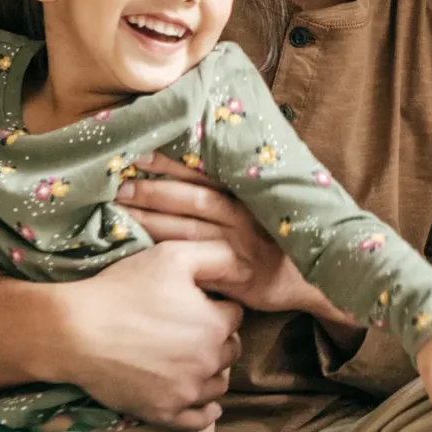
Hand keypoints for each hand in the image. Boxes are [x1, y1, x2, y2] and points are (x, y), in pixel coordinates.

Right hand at [0, 240, 244, 425]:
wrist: (75, 332)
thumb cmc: (123, 290)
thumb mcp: (172, 257)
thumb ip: (219, 257)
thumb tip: (248, 268)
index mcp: (216, 324)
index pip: (234, 315)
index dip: (215, 306)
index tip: (195, 304)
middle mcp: (209, 362)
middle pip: (230, 350)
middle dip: (217, 339)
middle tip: (190, 330)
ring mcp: (188, 392)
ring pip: (218, 384)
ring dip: (212, 372)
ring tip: (192, 360)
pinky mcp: (166, 413)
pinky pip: (200, 419)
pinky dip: (206, 410)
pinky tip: (207, 404)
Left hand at [118, 153, 352, 331]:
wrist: (315, 279)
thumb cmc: (282, 239)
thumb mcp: (265, 208)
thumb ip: (234, 190)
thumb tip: (193, 164)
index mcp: (247, 195)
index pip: (203, 174)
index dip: (170, 163)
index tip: (138, 152)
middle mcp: (242, 217)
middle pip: (190, 199)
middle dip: (151, 189)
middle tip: (116, 181)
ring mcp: (238, 247)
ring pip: (186, 229)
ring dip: (150, 218)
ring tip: (117, 210)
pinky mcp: (236, 275)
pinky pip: (194, 264)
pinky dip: (167, 255)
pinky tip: (140, 252)